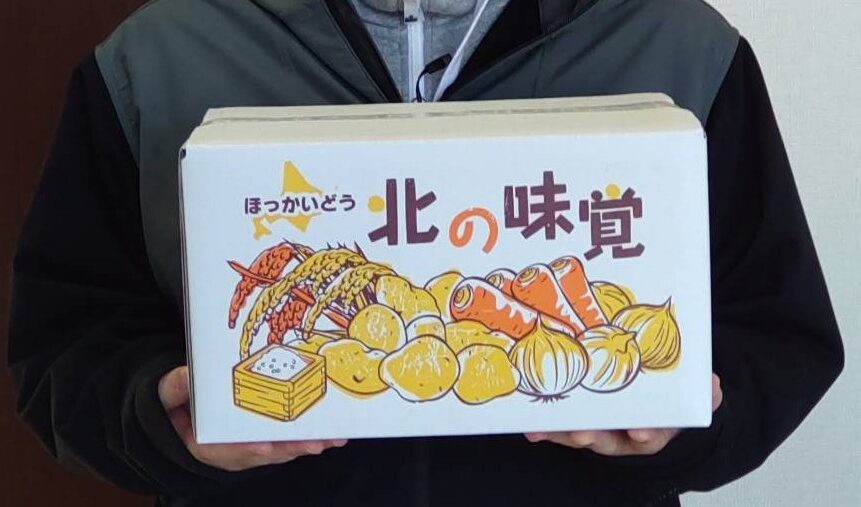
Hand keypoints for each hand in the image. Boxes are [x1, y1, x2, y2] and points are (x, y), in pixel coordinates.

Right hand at [158, 366, 346, 470]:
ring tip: (333, 439)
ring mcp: (248, 448)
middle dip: (293, 448)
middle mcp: (231, 452)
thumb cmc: (173, 403)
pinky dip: (307, 438)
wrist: (176, 412)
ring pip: (281, 450)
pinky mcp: (262, 441)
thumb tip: (186, 375)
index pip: (229, 450)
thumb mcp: (167, 393)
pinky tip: (329, 434)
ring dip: (308, 444)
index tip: (266, 447)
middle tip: (318, 441)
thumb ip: (176, 385)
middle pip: (266, 453)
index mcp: (205, 444)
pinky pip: (286, 442)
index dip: (249, 449)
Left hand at [525, 374, 722, 455]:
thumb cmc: (670, 401)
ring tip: (543, 429)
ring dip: (561, 433)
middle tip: (583, 434)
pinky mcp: (579, 420)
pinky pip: (561, 426)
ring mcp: (600, 429)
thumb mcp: (695, 395)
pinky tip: (529, 426)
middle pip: (608, 440)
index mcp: (653, 430)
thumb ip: (706, 393)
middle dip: (595, 437)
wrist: (656, 404)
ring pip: (580, 434)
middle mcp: (623, 435)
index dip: (646, 434)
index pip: (651, 435)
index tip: (641, 433)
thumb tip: (712, 384)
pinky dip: (547, 427)